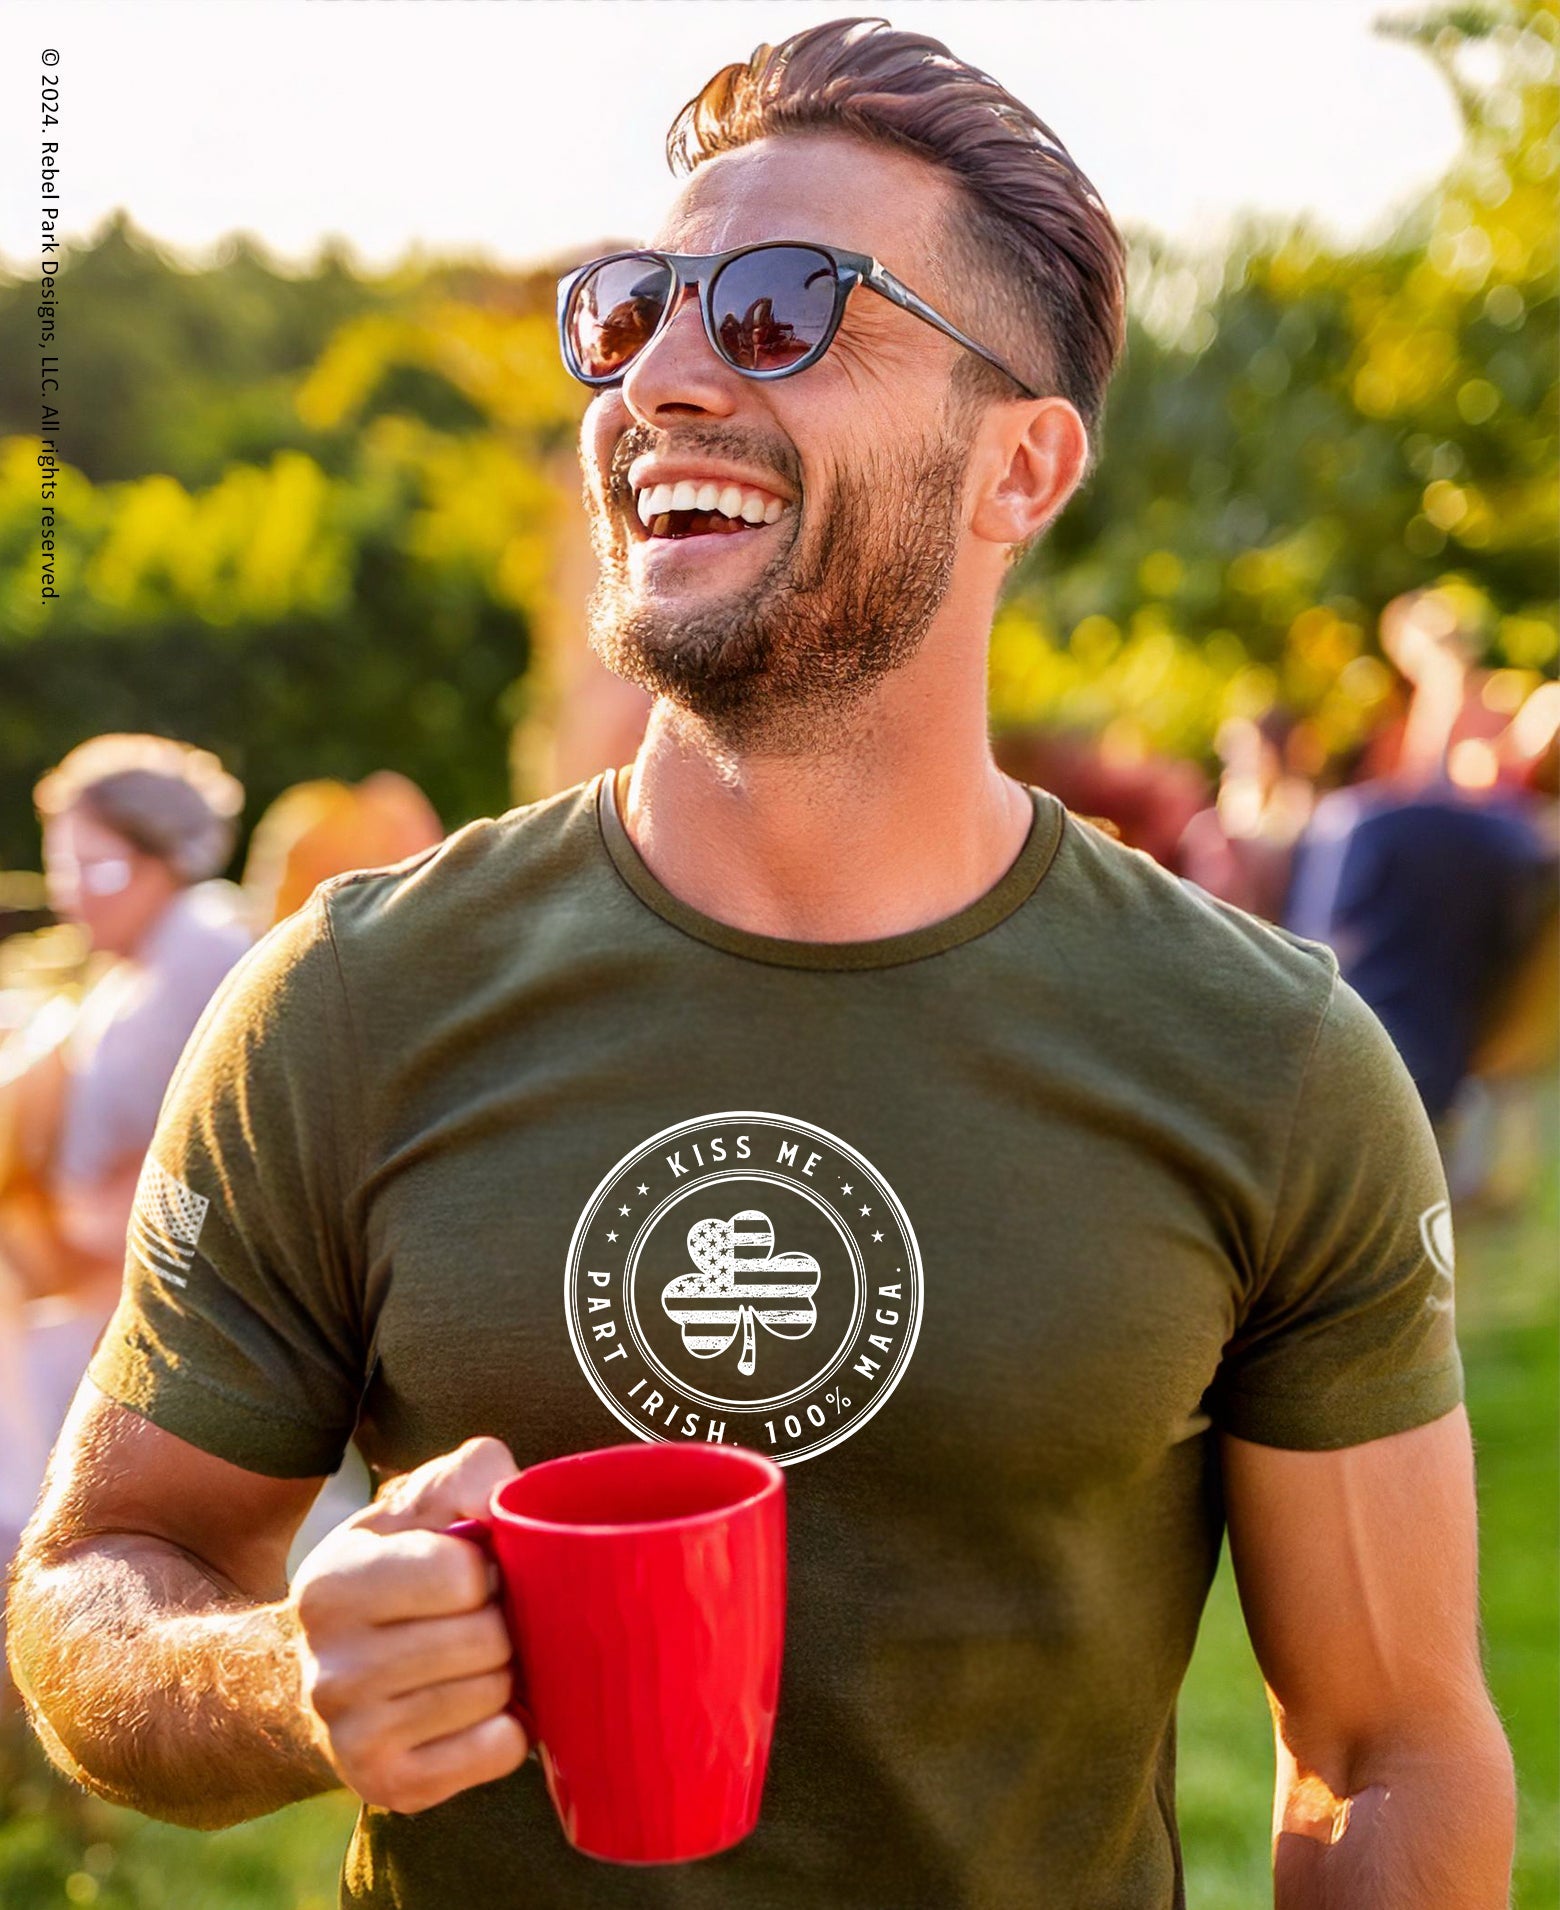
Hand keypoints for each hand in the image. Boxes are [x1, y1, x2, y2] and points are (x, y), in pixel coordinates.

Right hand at [290, 1435, 528, 1813]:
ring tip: (474, 1660)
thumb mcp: (413, 1506)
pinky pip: (497, 1750)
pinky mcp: (388, 1787)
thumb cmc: (391, 1572)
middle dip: (501, 1621)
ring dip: (504, 1672)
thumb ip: (467, 1476)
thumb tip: (506, 1498)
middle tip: (480, 1619)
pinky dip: (507, 1727)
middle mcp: (332, 1668)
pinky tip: (476, 1709)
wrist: (322, 1675)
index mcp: (332, 1585)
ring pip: (494, 1694)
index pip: (461, 1574)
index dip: (488, 1566)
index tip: (476, 1569)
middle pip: (486, 1638)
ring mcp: (354, 1737)